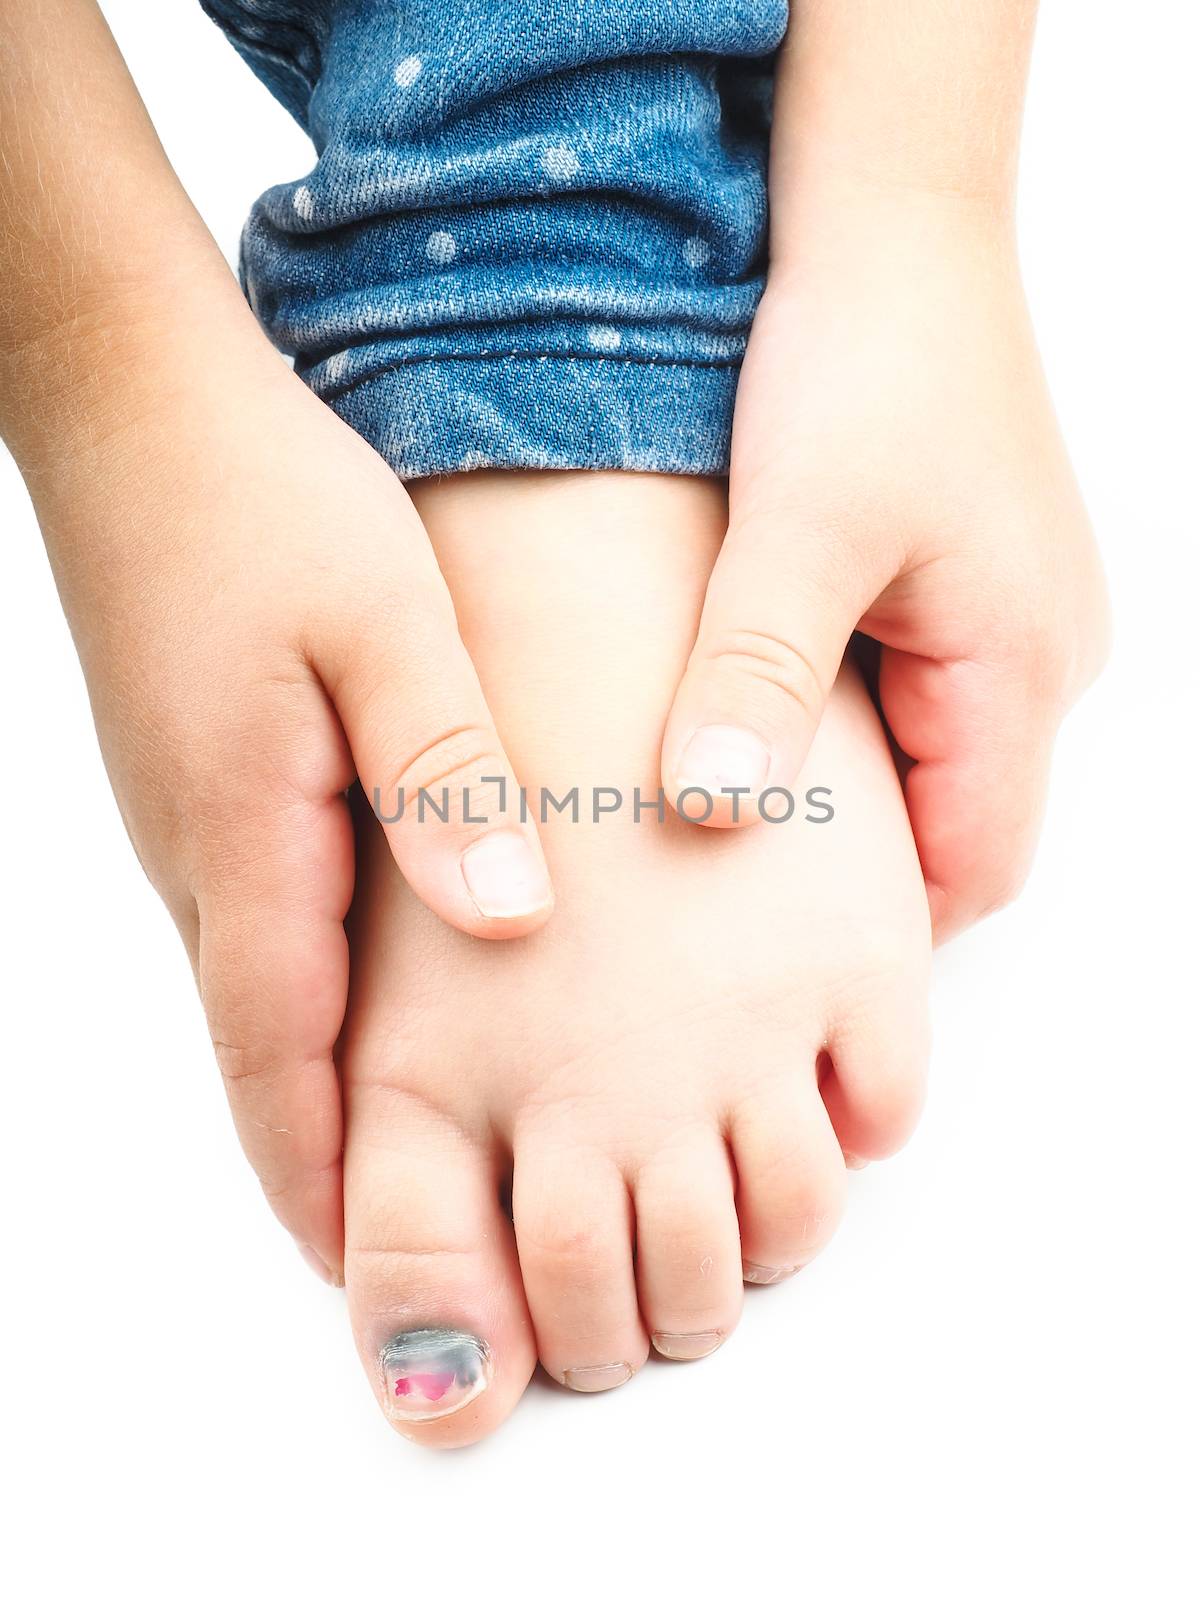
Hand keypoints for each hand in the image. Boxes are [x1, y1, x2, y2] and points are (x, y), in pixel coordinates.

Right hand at [26, 335, 552, 1280]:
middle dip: (332, 1155)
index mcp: (247, 837)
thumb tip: (508, 926)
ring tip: (425, 1138)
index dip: (328, 1174)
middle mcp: (206, 853)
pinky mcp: (210, 774)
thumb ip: (445, 780)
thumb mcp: (384, 627)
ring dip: (330, 1075)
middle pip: (264, 1047)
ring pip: (265, 985)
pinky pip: (269, 912)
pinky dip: (324, 984)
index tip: (376, 1271)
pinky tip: (396, 980)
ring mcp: (197, 815)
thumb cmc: (260, 500)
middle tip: (419, 1242)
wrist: (134, 404)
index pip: (277, 1057)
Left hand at [659, 198, 1108, 938]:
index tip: (777, 963)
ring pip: (931, 760)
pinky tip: (759, 718)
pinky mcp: (964, 579)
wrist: (895, 226)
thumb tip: (717, 812)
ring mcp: (1007, 616)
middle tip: (736, 913)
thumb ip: (759, 673)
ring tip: (733, 823)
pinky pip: (916, 693)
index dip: (885, 934)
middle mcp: (1036, 656)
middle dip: (859, 876)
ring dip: (847, 797)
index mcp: (1020, 668)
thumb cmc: (869, 358)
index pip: (976, 865)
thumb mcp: (799, 527)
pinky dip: (846, 727)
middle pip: (959, 823)